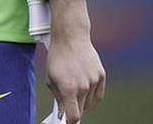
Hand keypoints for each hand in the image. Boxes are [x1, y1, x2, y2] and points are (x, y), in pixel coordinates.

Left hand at [46, 0, 105, 123]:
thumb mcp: (51, 78)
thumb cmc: (58, 56)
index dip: (70, 121)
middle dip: (74, 109)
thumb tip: (62, 113)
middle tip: (68, 103)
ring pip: (90, 103)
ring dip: (83, 101)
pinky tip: (85, 89)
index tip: (67, 121)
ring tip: (75, 88)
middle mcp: (83, 86)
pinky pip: (98, 95)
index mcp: (68, 88)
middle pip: (82, 110)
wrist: (71, 37)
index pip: (74, 116)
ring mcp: (94, 81)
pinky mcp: (101, 75)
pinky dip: (92, 96)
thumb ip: (57, 98)